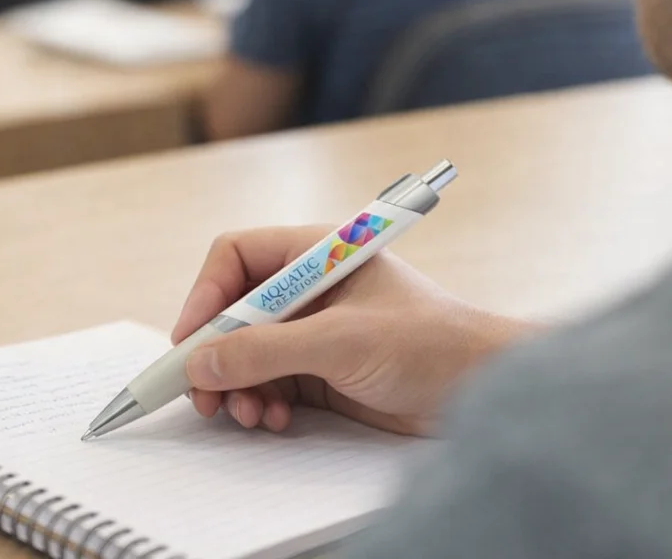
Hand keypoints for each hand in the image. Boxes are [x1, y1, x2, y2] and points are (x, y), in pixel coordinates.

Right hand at [173, 226, 533, 436]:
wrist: (482, 390)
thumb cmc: (429, 343)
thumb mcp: (341, 342)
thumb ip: (266, 350)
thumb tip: (200, 360)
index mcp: (315, 253)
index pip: (237, 256)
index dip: (206, 294)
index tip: (189, 340)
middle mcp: (307, 287)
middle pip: (234, 308)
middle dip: (215, 351)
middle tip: (202, 393)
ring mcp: (312, 328)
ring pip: (246, 350)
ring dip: (236, 383)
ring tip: (247, 413)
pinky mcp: (319, 368)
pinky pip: (267, 380)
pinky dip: (260, 400)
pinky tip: (273, 418)